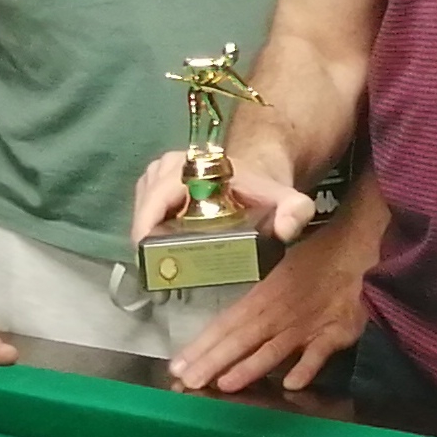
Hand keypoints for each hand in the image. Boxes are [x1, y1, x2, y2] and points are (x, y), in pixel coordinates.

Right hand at [131, 146, 313, 251]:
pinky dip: (148, 228)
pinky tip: (161, 249)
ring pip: (141, 207)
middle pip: (146, 204)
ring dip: (147, 234)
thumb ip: (295, 212)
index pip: (161, 192)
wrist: (259, 171)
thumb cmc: (266, 189)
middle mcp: (172, 165)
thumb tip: (285, 229)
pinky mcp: (155, 182)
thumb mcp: (287, 200)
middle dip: (146, 237)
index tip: (146, 252)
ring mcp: (160, 172)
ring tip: (161, 262)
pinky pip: (143, 207)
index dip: (148, 222)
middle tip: (156, 271)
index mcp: (197, 166)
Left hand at [168, 216, 378, 394]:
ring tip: (224, 384)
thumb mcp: (282, 271)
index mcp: (264, 295)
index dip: (203, 344)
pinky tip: (292, 384)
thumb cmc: (318, 255)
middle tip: (187, 382)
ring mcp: (308, 322)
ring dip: (249, 367)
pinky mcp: (337, 330)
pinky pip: (320, 351)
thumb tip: (235, 324)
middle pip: (242, 339)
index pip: (227, 322)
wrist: (359, 241)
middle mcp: (280, 310)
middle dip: (214, 361)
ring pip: (274, 348)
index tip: (177, 364)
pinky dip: (307, 366)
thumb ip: (262, 298)